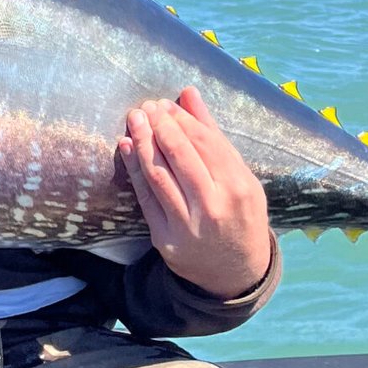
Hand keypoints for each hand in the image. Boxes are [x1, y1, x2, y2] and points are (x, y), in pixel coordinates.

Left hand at [118, 86, 272, 299]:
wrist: (236, 274)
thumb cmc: (240, 215)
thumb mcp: (241, 176)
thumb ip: (214, 134)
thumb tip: (189, 93)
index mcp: (238, 188)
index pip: (204, 142)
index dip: (181, 119)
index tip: (166, 103)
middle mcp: (213, 207)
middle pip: (179, 155)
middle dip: (159, 125)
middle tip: (147, 107)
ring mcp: (187, 226)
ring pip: (158, 174)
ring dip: (142, 141)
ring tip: (135, 119)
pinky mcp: (165, 239)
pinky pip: (145, 197)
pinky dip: (133, 169)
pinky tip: (126, 147)